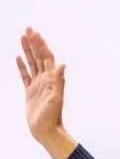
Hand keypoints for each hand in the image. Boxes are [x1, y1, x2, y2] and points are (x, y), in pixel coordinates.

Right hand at [16, 26, 76, 158]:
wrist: (45, 130)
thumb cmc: (52, 116)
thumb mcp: (56, 97)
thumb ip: (59, 80)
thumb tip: (62, 64)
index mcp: (51, 79)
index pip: (46, 57)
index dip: (41, 45)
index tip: (34, 33)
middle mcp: (45, 80)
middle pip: (38, 57)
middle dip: (34, 43)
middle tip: (28, 29)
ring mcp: (37, 85)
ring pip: (31, 63)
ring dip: (27, 50)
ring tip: (22, 37)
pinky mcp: (30, 92)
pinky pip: (24, 75)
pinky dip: (21, 65)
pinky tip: (18, 57)